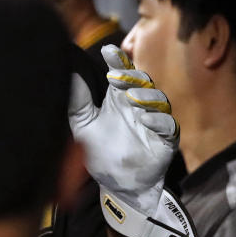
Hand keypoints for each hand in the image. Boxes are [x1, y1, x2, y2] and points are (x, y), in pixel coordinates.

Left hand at [68, 45, 177, 215]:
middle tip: (115, 76)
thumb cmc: (100, 152)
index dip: (117, 60)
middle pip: (142, 81)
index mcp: (117, 99)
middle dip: (131, 75)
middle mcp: (136, 106)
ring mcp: (152, 121)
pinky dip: (158, 120)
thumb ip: (77, 101)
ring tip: (131, 97)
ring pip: (159, 99)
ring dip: (147, 95)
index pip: (121, 72)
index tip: (108, 51)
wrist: (117, 185)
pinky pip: (168, 125)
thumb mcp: (82, 125)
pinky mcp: (165, 140)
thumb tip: (66, 72)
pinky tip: (145, 120)